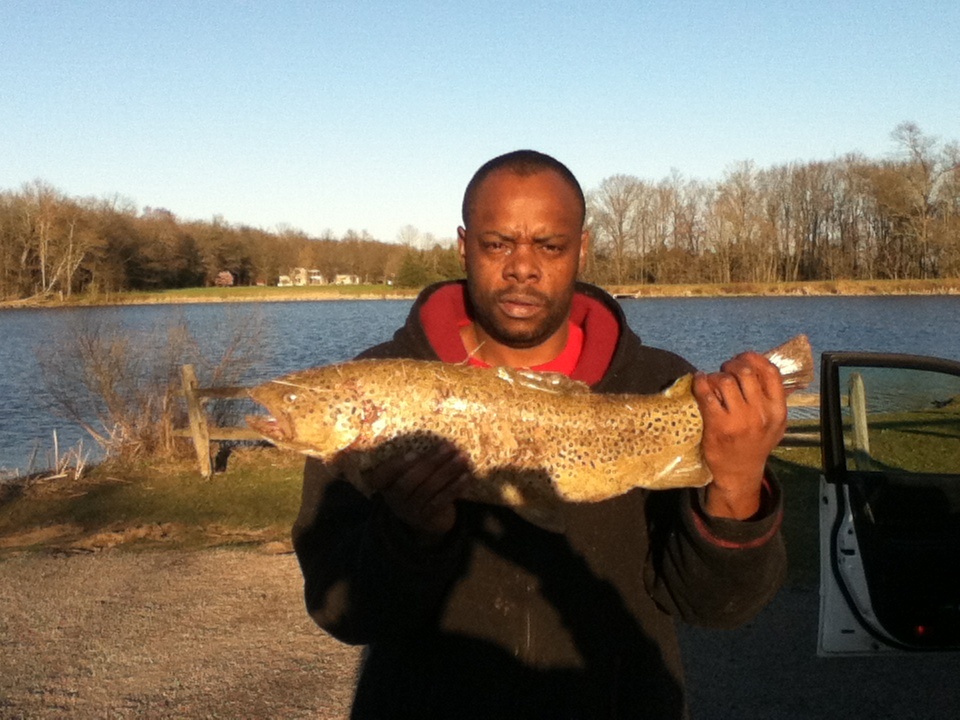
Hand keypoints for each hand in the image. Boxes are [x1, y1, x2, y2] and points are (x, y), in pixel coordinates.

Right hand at [364, 444, 471, 541]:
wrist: (428, 519)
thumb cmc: (419, 485)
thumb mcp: (410, 473)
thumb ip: (416, 459)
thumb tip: (438, 436)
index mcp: (385, 484)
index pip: (381, 475)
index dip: (397, 465)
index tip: (414, 452)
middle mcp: (394, 498)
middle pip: (411, 479)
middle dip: (432, 461)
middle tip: (449, 446)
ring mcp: (410, 511)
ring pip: (428, 488)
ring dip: (448, 471)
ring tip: (462, 457)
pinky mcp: (427, 519)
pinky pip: (441, 501)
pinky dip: (455, 487)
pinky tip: (466, 476)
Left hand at [692, 352, 787, 519]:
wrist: (740, 473)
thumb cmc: (756, 444)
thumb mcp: (775, 424)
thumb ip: (773, 398)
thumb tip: (764, 368)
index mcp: (778, 410)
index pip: (771, 372)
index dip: (754, 358)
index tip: (743, 358)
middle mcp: (761, 413)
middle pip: (746, 372)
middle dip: (731, 365)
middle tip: (724, 370)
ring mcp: (739, 419)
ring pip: (725, 380)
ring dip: (715, 376)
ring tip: (712, 381)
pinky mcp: (718, 425)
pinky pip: (707, 394)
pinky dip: (700, 382)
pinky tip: (699, 381)